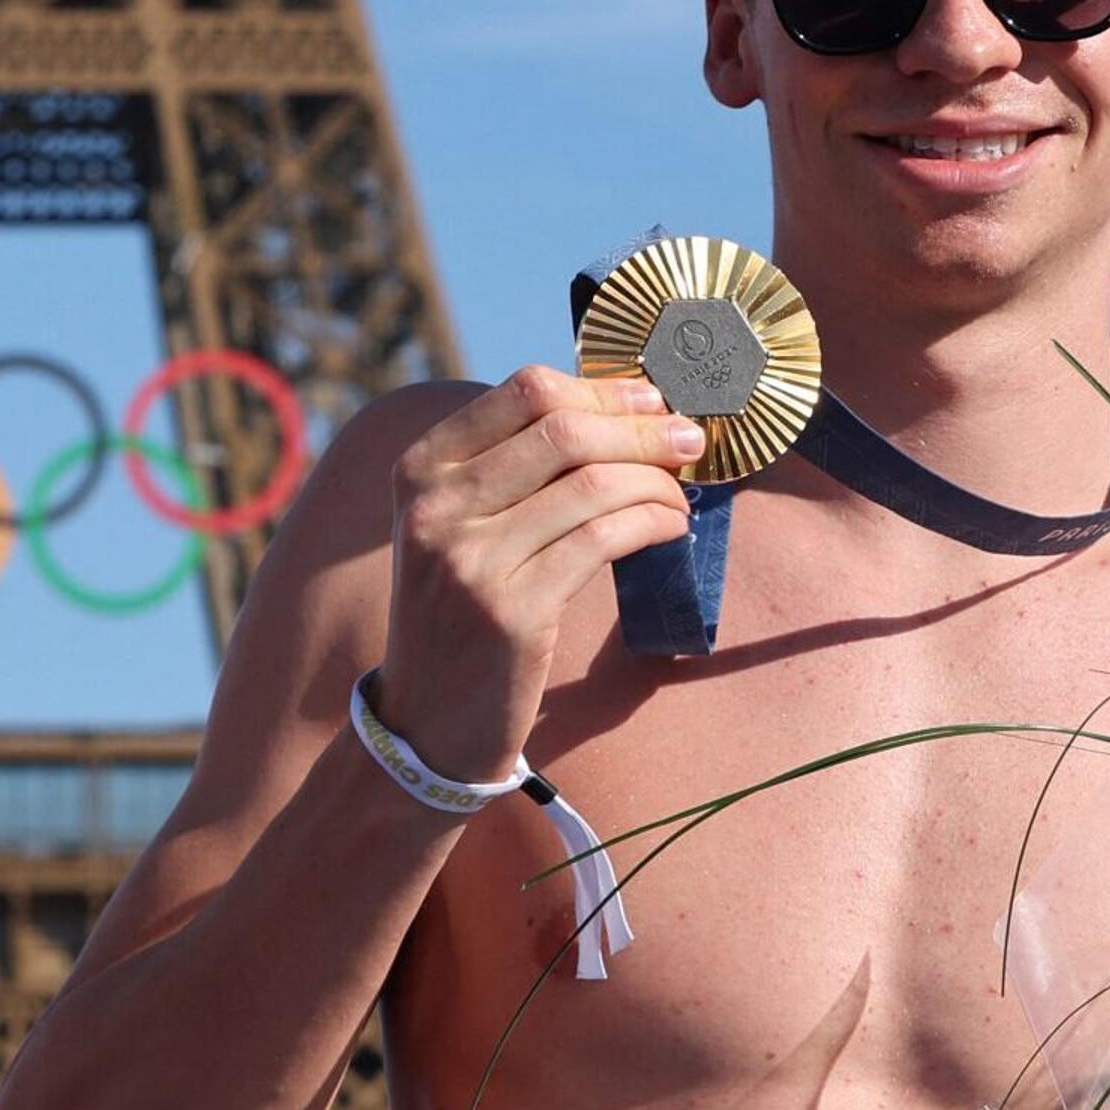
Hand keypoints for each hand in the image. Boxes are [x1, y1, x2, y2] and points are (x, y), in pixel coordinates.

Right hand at [374, 367, 699, 781]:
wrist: (429, 721)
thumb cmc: (460, 613)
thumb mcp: (454, 529)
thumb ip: (508, 471)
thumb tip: (615, 412)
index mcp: (420, 469)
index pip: (525, 393)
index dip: (602, 388)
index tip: (652, 397)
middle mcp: (436, 506)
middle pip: (565, 432)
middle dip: (643, 429)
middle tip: (689, 440)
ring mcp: (470, 559)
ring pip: (592, 485)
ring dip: (656, 482)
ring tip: (681, 495)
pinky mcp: (512, 611)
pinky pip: (604, 540)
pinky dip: (652, 524)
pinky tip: (670, 528)